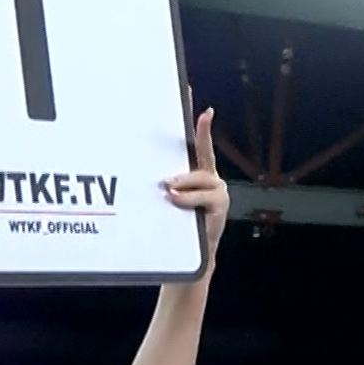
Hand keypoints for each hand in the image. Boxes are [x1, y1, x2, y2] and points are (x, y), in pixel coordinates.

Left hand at [165, 107, 229, 265]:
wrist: (190, 256)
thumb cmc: (174, 226)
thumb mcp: (165, 202)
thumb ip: (161, 189)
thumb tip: (144, 178)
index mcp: (194, 173)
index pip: (197, 143)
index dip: (201, 125)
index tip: (203, 108)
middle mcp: (208, 177)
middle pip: (205, 150)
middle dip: (203, 131)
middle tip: (201, 117)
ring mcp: (216, 189)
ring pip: (199, 177)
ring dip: (183, 181)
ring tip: (169, 189)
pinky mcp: (219, 204)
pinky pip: (203, 196)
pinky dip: (187, 198)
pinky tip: (175, 199)